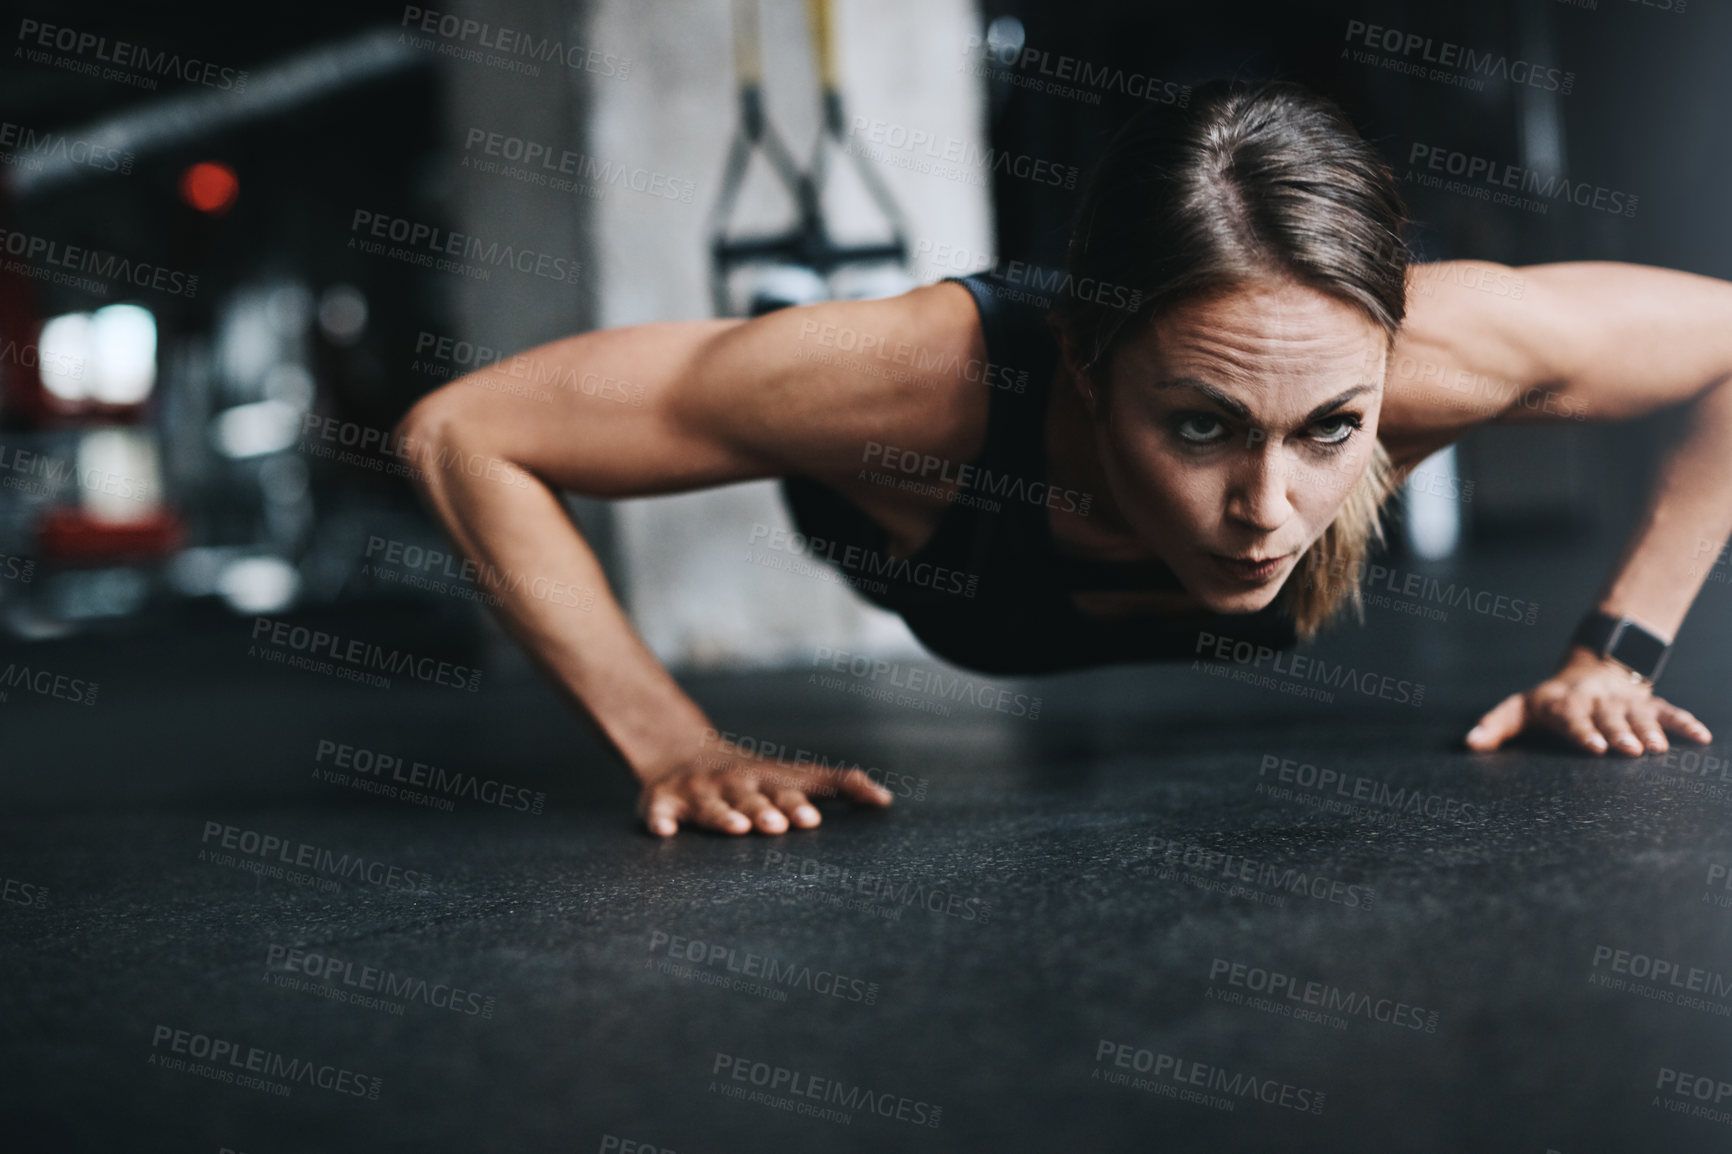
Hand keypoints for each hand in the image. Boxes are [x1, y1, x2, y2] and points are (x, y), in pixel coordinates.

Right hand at [637, 744, 893, 837]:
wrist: (682, 754)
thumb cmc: (753, 777)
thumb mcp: (793, 774)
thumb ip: (838, 783)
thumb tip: (887, 799)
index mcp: (766, 780)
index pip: (785, 791)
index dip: (798, 805)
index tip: (812, 821)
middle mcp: (733, 783)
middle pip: (749, 797)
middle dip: (763, 810)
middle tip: (777, 826)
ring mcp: (697, 792)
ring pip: (710, 805)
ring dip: (722, 816)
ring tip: (737, 828)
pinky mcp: (662, 801)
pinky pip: (658, 811)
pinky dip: (660, 819)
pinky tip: (665, 831)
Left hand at [1465, 647, 1712, 754]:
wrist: (1592, 672)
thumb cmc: (1549, 702)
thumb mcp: (1518, 709)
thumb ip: (1496, 726)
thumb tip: (1470, 744)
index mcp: (1565, 705)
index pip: (1573, 719)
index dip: (1583, 732)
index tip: (1593, 748)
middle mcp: (1597, 703)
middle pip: (1609, 719)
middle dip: (1620, 733)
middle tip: (1631, 751)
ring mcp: (1625, 704)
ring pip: (1640, 716)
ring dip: (1651, 730)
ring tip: (1659, 748)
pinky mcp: (1648, 704)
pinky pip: (1669, 712)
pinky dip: (1685, 723)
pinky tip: (1701, 738)